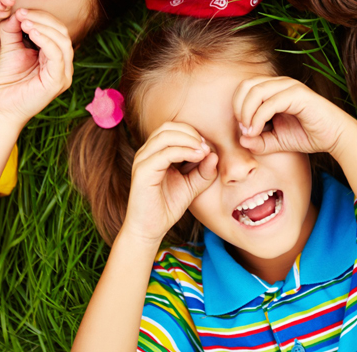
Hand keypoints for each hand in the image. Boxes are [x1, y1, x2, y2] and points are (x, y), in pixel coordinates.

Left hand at [0, 9, 73, 124]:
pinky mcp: (58, 81)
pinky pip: (58, 56)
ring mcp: (63, 73)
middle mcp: (63, 64)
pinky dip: (46, 41)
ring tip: (25, 22)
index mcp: (55, 56)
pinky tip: (32, 33)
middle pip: (62, 32)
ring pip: (63, 41)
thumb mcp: (10, 49)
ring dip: (44, 27)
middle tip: (22, 14)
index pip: (56, 29)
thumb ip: (12, 31)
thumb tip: (16, 13)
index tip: (21, 11)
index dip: (41, 16)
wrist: (1, 107)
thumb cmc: (7, 82)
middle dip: (43, 19)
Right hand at [123, 122, 218, 243]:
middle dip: (190, 132)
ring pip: (166, 135)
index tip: (208, 147)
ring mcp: (142, 160)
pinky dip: (184, 151)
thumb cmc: (167, 206)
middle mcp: (146, 152)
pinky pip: (165, 153)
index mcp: (155, 152)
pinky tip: (197, 157)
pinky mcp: (143, 171)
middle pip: (168, 127)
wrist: (150, 229)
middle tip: (206, 146)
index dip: (192, 133)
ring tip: (203, 151)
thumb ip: (203, 171)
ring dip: (189, 139)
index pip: (172, 129)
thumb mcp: (191, 186)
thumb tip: (214, 154)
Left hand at [232, 76, 353, 156]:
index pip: (245, 88)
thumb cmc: (307, 135)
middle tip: (243, 129)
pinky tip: (257, 131)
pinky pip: (270, 102)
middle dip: (238, 107)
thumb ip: (259, 141)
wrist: (335, 137)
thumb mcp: (277, 141)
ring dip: (246, 112)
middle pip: (247, 85)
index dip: (237, 107)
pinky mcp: (298, 95)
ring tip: (250, 131)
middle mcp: (280, 83)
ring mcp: (290, 87)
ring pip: (256, 90)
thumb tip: (241, 140)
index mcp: (274, 89)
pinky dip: (258, 117)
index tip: (242, 129)